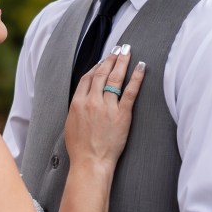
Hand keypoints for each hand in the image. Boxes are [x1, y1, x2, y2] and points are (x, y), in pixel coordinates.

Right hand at [65, 48, 144, 170]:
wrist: (90, 162)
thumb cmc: (80, 148)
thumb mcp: (70, 124)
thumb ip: (77, 108)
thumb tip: (82, 98)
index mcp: (77, 103)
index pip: (87, 78)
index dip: (96, 66)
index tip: (102, 61)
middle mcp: (92, 101)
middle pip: (102, 73)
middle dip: (110, 59)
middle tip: (117, 49)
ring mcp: (107, 107)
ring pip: (115, 79)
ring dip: (122, 62)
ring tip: (127, 52)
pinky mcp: (122, 114)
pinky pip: (130, 92)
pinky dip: (136, 77)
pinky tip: (141, 67)